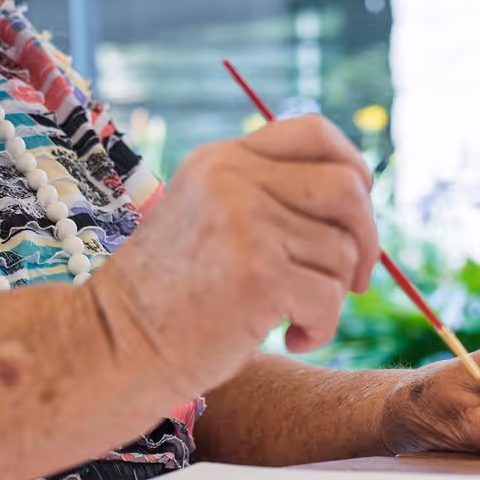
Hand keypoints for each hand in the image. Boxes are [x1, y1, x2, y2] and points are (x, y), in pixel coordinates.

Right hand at [87, 115, 379, 398]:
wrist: (112, 347)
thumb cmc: (167, 298)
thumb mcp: (207, 220)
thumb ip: (265, 197)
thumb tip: (358, 198)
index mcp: (222, 160)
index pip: (316, 133)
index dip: (354, 170)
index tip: (354, 217)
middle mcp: (233, 179)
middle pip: (346, 188)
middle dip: (366, 240)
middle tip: (356, 281)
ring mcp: (245, 223)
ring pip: (342, 252)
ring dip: (333, 295)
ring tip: (293, 318)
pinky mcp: (258, 274)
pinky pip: (330, 298)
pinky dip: (321, 328)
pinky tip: (290, 339)